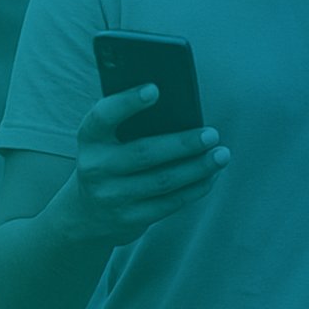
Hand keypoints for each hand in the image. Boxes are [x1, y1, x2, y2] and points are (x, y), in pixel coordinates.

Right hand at [58, 86, 229, 245]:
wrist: (88, 214)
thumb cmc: (109, 162)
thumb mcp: (106, 141)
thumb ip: (129, 125)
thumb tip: (180, 110)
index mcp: (90, 139)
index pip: (103, 116)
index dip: (126, 103)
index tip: (154, 89)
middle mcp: (96, 168)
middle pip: (144, 154)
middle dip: (182, 144)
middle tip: (212, 134)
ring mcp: (112, 197)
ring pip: (163, 181)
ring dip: (197, 167)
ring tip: (221, 155)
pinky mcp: (131, 219)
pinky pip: (170, 203)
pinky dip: (195, 188)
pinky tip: (211, 176)